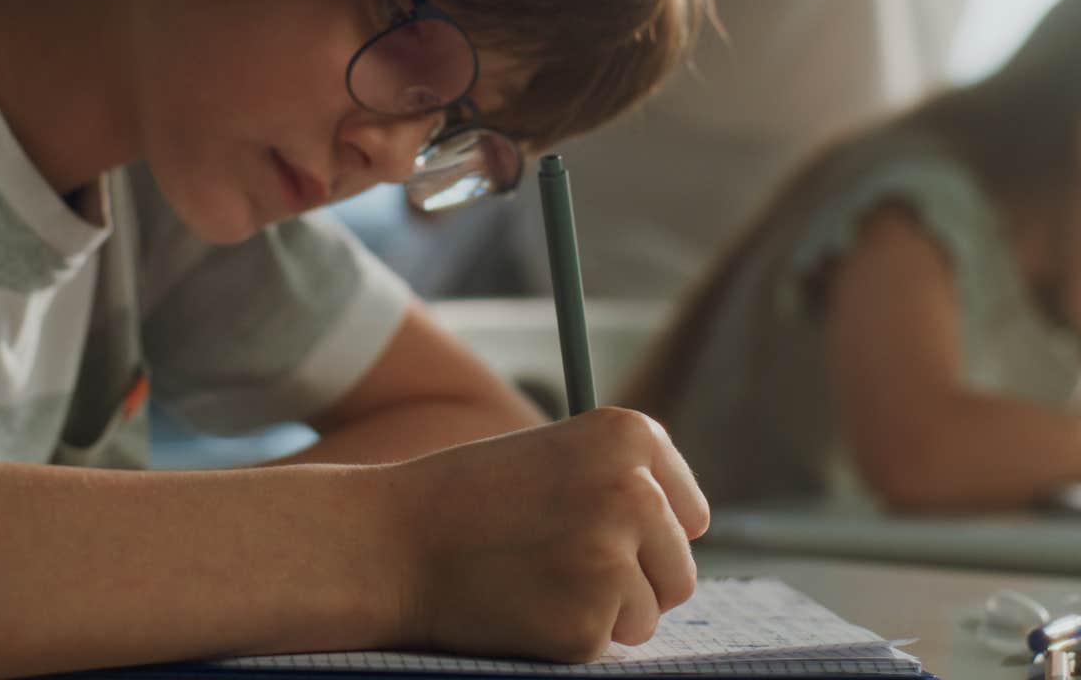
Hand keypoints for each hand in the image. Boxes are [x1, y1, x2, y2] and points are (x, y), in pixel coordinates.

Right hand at [385, 407, 709, 662]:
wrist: (390, 544)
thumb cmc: (470, 500)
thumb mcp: (556, 457)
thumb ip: (623, 481)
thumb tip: (691, 530)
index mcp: (628, 435)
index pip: (690, 513)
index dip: (645, 533)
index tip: (591, 528)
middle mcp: (635, 491)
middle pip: (680, 568)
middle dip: (630, 580)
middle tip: (556, 562)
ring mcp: (614, 559)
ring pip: (648, 612)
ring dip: (602, 611)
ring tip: (534, 578)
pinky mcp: (589, 624)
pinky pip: (605, 644)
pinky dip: (567, 637)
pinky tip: (520, 605)